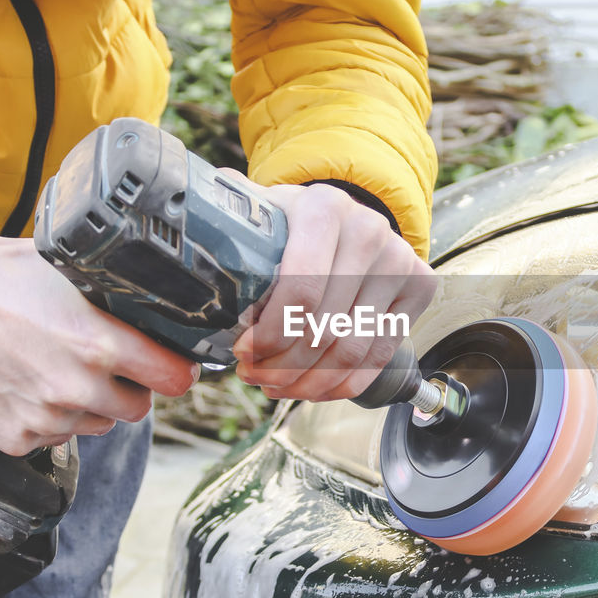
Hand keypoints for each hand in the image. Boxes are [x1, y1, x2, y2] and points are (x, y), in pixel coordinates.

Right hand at [0, 235, 198, 454]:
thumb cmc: (9, 276)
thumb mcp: (79, 277)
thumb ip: (123, 308)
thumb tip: (166, 318)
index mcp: (98, 345)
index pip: (173, 379)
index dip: (176, 370)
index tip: (173, 367)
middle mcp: (75, 388)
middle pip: (138, 408)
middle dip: (130, 388)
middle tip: (105, 364)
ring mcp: (44, 417)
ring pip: (96, 423)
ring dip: (89, 404)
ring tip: (58, 367)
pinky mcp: (15, 436)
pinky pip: (54, 437)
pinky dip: (48, 418)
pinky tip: (29, 384)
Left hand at [230, 180, 436, 400]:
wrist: (349, 214)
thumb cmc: (293, 222)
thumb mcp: (261, 212)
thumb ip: (225, 218)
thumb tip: (179, 225)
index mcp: (324, 207)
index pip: (300, 291)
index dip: (268, 335)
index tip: (240, 353)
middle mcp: (370, 230)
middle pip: (323, 328)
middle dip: (281, 365)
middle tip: (252, 376)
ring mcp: (400, 260)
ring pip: (351, 349)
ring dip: (308, 381)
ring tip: (276, 386)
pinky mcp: (418, 287)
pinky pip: (379, 356)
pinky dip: (342, 384)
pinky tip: (312, 390)